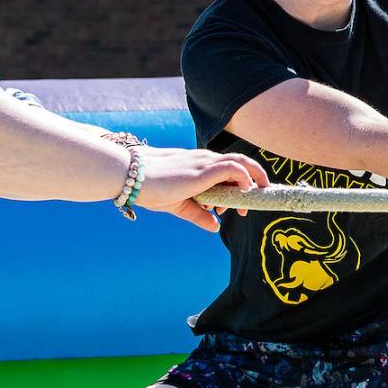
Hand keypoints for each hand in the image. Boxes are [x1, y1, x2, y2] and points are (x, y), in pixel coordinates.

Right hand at [133, 148, 270, 231]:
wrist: (131, 177)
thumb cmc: (150, 188)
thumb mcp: (179, 205)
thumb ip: (198, 215)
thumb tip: (216, 227)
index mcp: (200, 166)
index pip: (230, 168)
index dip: (240, 186)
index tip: (237, 208)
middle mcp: (205, 160)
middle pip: (241, 163)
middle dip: (255, 180)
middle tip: (254, 202)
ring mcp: (205, 163)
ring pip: (242, 163)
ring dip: (255, 179)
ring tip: (257, 196)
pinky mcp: (203, 170)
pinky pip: (234, 169)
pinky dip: (245, 178)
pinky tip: (245, 193)